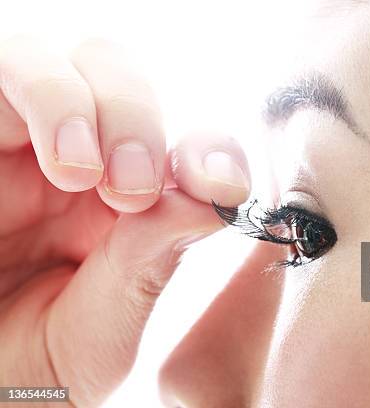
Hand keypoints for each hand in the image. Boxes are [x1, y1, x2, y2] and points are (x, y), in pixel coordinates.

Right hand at [0, 37, 250, 405]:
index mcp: (129, 203)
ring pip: (66, 60)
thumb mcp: (107, 322)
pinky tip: (60, 159)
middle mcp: (82, 160)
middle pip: (124, 78)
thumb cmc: (35, 363)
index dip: (213, 150)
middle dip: (138, 121)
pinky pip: (5, 63)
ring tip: (82, 173)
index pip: (186, 145)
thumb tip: (214, 193)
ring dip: (91, 105)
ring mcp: (22, 140)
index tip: (224, 184)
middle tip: (134, 187)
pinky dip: (42, 94)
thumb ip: (155, 256)